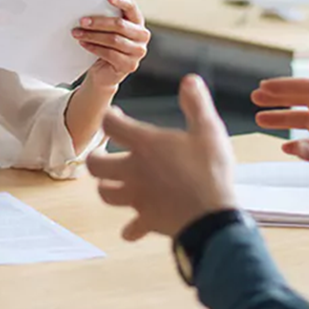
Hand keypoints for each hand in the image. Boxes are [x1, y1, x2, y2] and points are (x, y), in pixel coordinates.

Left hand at [74, 0, 149, 88]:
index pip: (132, 8)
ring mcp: (138, 52)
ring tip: (78, 33)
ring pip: (114, 40)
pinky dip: (94, 48)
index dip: (121, 2)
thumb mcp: (108, 30)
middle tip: (82, 21)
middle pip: (120, 25)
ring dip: (93, 35)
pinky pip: (110, 54)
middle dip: (98, 22)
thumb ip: (107, 18)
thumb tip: (89, 6)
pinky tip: (84, 44)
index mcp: (138, 22)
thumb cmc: (106, 46)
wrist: (105, 72)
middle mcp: (142, 36)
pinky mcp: (129, 65)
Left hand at [87, 75, 237, 240]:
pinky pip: (131, 228)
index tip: (114, 114)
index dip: (109, 116)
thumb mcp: (209, 130)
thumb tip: (190, 81)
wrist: (212, 217)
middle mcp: (133, 170)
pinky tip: (133, 227)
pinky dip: (130, 227)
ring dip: (106, 187)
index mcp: (145, 144)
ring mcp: (137, 197)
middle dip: (96, 156)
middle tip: (104, 153)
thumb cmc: (211, 171)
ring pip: (105, 193)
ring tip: (113, 182)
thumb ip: (197, 103)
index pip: (110, 124)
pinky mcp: (147, 220)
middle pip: (95, 164)